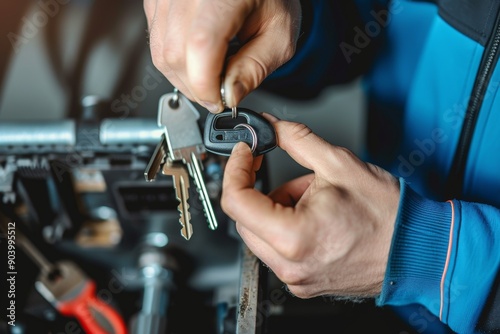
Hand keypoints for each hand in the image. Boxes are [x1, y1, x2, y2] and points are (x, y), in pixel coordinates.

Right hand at [144, 0, 300, 112]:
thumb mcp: (278, 35)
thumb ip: (254, 68)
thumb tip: (229, 96)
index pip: (200, 45)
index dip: (206, 84)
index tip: (218, 100)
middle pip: (176, 54)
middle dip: (196, 86)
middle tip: (219, 90)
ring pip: (161, 53)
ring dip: (184, 77)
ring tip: (211, 71)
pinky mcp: (156, 1)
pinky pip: (156, 42)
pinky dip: (176, 61)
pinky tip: (198, 56)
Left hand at [221, 114, 400, 298]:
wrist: (414, 248)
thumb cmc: (387, 215)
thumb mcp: (338, 163)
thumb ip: (295, 139)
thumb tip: (269, 126)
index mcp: (293, 237)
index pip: (236, 201)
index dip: (236, 168)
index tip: (245, 152)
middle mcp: (289, 265)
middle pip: (245, 218)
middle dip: (260, 189)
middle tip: (289, 175)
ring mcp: (295, 278)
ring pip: (260, 233)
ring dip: (276, 208)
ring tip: (313, 198)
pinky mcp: (302, 282)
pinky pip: (278, 249)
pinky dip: (287, 227)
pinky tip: (316, 217)